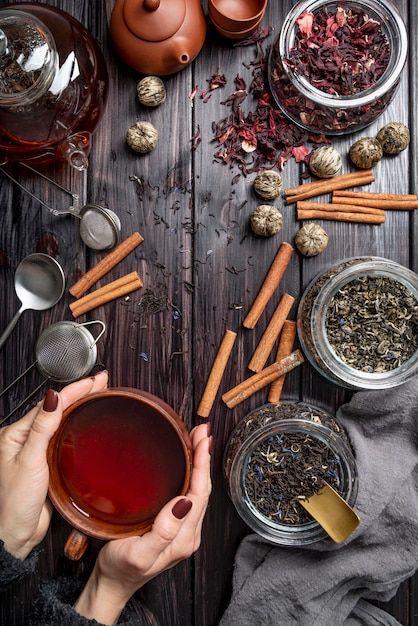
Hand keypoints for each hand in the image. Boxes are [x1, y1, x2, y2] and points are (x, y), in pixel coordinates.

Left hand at [0, 370, 108, 559]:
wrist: (17, 535)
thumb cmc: (14, 504)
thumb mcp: (30, 461)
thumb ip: (42, 428)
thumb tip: (53, 398)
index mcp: (15, 435)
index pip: (49, 405)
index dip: (73, 391)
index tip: (93, 382)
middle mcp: (25, 441)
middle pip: (56, 410)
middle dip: (79, 394)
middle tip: (101, 382)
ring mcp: (37, 453)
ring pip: (61, 423)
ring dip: (79, 407)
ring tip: (97, 394)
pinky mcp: (48, 466)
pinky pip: (64, 440)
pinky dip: (77, 426)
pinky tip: (86, 423)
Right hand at [73, 423, 211, 625]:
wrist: (111, 585)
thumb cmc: (120, 570)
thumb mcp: (138, 554)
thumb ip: (163, 531)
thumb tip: (183, 501)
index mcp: (184, 538)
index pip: (200, 494)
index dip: (202, 464)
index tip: (203, 440)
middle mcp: (189, 533)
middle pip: (203, 489)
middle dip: (204, 458)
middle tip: (201, 431)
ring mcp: (183, 530)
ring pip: (198, 491)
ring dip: (199, 465)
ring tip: (197, 441)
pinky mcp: (175, 527)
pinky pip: (189, 495)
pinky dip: (191, 475)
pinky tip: (187, 463)